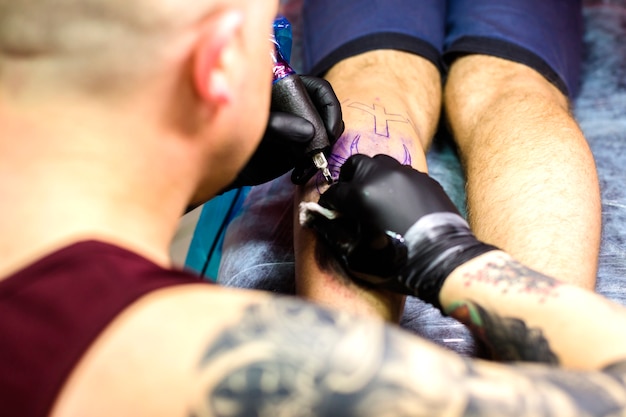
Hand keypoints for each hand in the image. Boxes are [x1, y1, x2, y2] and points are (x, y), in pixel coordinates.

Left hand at [224, 76, 343, 190]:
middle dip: (329, 132)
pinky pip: (317, 153)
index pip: (318, 89)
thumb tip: (309, 132)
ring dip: (323, 152)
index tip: (329, 130)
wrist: (223, 163)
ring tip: (308, 166)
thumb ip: (277, 125)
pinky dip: (314, 165)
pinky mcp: (299, 147)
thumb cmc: (229, 136)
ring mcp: (298, 126)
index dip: (330, 106)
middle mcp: (295, 105)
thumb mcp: (251, 127)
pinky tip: (300, 175)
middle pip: (326, 112)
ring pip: (325, 134)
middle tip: (323, 152)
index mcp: (284, 88)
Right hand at [306, 154, 495, 308]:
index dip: (328, 206)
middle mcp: (382, 176)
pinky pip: (403, 174)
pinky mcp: (426, 179)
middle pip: (355, 164)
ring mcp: (407, 174)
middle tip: (351, 200)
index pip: (333, 192)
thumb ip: (335, 235)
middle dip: (348, 180)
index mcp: (361, 194)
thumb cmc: (398, 263)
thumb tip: (322, 222)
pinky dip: (394, 184)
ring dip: (372, 178)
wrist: (445, 260)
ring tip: (376, 198)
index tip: (331, 215)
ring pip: (381, 164)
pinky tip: (399, 204)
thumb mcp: (358, 256)